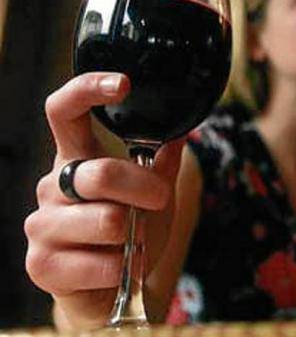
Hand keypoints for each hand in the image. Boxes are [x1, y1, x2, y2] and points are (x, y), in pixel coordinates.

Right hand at [24, 73, 183, 328]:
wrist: (109, 285)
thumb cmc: (130, 232)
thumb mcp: (153, 193)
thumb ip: (160, 164)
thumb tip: (180, 130)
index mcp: (75, 158)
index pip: (63, 110)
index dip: (88, 89)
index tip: (124, 84)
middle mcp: (51, 185)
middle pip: (100, 173)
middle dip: (144, 189)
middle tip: (159, 200)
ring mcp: (41, 224)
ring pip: (104, 219)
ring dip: (134, 234)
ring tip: (131, 241)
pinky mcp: (40, 264)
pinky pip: (98, 262)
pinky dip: (123, 266)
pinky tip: (118, 266)